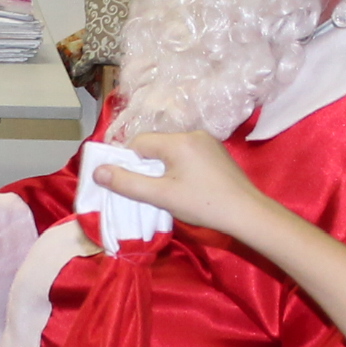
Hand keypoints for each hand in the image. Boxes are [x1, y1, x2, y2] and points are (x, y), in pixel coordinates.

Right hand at [93, 131, 271, 240]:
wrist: (247, 213)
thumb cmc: (204, 204)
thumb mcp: (161, 196)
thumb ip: (128, 183)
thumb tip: (98, 171)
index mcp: (178, 140)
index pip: (139, 143)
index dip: (129, 163)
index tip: (132, 185)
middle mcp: (193, 134)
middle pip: (155, 145)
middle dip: (148, 166)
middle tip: (152, 192)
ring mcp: (208, 142)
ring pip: (171, 150)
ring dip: (164, 168)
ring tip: (170, 191)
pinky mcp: (217, 152)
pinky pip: (188, 154)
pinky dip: (180, 168)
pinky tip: (188, 187)